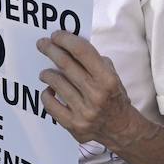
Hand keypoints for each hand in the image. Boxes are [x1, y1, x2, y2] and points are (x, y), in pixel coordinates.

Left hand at [37, 31, 140, 147]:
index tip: (56, 35)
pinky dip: (47, 94)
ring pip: (55, 83)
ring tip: (46, 73)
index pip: (82, 51)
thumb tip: (69, 45)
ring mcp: (83, 111)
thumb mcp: (112, 75)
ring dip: (47, 74)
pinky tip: (50, 91)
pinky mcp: (73, 124)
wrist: (120, 128)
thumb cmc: (113, 97)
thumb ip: (94, 61)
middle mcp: (96, 95)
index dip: (66, 39)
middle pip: (65, 64)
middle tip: (42, 44)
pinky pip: (50, 104)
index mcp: (107, 79)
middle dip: (51, 50)